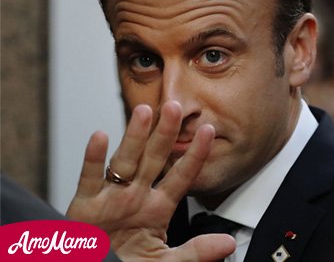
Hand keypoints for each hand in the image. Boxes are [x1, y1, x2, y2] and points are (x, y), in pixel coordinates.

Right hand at [66, 101, 234, 260]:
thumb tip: (228, 244)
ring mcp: (111, 198)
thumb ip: (196, 252)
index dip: (195, 154)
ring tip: (145, 111)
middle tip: (176, 106)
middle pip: (154, 160)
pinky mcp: (84, 206)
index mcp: (158, 208)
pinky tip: (100, 137)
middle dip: (165, 134)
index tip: (209, 130)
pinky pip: (90, 178)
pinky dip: (93, 158)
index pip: (182, 176)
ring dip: (134, 137)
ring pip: (125, 161)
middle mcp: (136, 197)